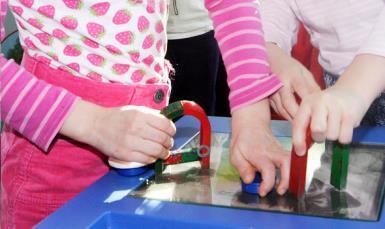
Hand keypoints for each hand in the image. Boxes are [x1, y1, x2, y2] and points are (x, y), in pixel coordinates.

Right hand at [60, 100, 175, 163]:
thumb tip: (168, 123)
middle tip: (168, 144)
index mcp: (141, 115)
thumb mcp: (136, 109)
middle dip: (169, 143)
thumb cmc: (117, 117)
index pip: (166, 125)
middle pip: (163, 139)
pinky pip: (146, 159)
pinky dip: (152, 159)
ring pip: (157, 151)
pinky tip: (152, 156)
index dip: (172, 130)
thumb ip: (152, 115)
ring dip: (164, 153)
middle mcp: (137, 128)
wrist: (95, 125)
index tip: (171, 133)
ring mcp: (131, 142)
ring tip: (163, 152)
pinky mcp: (125, 154)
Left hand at [230, 101, 289, 195]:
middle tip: (280, 191)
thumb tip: (249, 180)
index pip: (267, 170)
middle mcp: (272, 152)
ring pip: (291, 162)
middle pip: (286, 164)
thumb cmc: (243, 141)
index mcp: (259, 153)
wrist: (251, 125)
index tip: (262, 192)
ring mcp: (279, 151)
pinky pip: (290, 162)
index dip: (267, 184)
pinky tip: (282, 179)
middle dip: (286, 180)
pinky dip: (289, 172)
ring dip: (290, 176)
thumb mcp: (235, 155)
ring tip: (282, 187)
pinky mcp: (282, 152)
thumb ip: (242, 168)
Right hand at [266, 43, 319, 120]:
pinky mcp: (267, 97)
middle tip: (309, 126)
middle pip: (289, 103)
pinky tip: (293, 122)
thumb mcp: (303, 72)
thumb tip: (322, 101)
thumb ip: (312, 86)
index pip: (303, 91)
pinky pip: (277, 109)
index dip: (310, 103)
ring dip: (291, 119)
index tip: (319, 114)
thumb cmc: (289, 66)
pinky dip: (285, 116)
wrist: (268, 59)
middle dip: (299, 115)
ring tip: (302, 128)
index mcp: (292, 76)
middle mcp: (280, 84)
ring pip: (281, 109)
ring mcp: (272, 91)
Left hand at [292, 86, 367, 155]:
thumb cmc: (328, 105)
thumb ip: (306, 127)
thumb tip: (302, 149)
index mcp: (307, 103)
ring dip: (333, 136)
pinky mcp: (351, 114)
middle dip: (319, 137)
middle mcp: (321, 102)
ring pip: (332, 136)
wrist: (352, 90)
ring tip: (336, 125)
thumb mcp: (314, 111)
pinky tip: (344, 126)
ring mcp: (337, 107)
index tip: (300, 152)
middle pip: (317, 131)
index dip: (298, 140)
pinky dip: (344, 137)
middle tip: (324, 132)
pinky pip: (345, 138)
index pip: (299, 123)